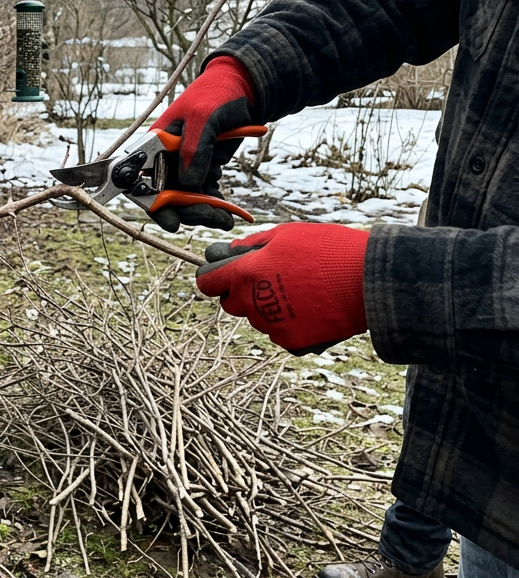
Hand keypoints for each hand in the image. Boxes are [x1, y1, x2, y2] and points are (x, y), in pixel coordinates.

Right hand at [149, 56, 255, 230]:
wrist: (241, 89)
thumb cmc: (215, 96)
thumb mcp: (203, 118)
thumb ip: (193, 150)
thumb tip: (189, 183)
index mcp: (154, 145)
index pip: (143, 180)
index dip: (153, 204)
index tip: (171, 222)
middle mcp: (165, 159)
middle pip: (166, 196)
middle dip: (188, 211)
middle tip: (211, 217)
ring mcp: (183, 166)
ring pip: (187, 200)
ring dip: (205, 211)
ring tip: (226, 218)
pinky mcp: (202, 169)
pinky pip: (203, 194)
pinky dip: (215, 205)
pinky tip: (230, 213)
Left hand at [195, 223, 369, 353]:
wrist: (370, 280)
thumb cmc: (327, 248)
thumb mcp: (286, 234)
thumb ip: (251, 245)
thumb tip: (229, 251)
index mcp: (245, 274)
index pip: (206, 282)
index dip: (214, 276)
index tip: (224, 272)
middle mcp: (252, 303)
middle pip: (230, 302)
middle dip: (241, 291)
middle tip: (270, 278)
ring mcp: (272, 326)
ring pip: (257, 318)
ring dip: (268, 307)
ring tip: (301, 291)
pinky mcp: (293, 343)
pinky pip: (280, 334)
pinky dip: (290, 324)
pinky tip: (311, 309)